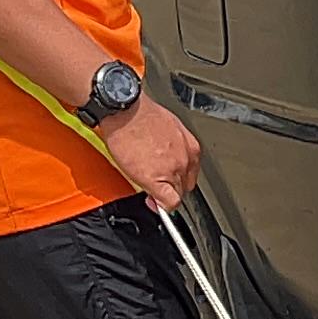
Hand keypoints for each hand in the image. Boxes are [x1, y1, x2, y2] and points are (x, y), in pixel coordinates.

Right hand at [97, 97, 202, 211]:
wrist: (127, 112)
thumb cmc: (141, 114)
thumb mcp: (167, 127)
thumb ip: (172, 146)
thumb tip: (167, 155)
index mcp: (190, 147)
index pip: (191, 174)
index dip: (178, 180)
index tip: (170, 182)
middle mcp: (186, 160)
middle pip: (185, 186)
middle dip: (171, 188)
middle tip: (157, 186)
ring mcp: (173, 171)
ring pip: (176, 195)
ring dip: (164, 195)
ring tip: (149, 187)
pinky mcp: (157, 180)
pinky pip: (168, 202)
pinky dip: (162, 206)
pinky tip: (153, 202)